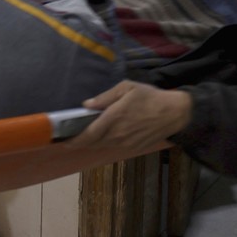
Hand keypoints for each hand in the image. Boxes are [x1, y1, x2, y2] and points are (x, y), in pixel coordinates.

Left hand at [64, 80, 192, 156]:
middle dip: (79, 142)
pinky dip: (105, 142)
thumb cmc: (150, 97)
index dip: (73, 140)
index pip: (88, 135)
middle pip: (92, 143)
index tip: (61, 140)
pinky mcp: (133, 148)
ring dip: (92, 142)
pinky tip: (104, 135)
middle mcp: (117, 135)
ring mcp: (125, 144)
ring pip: (102, 146)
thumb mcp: (127, 88)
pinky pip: (114, 146)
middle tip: (69, 137)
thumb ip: (105, 97)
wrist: (174, 113)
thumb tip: (86, 105)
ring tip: (84, 135)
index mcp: (113, 120)